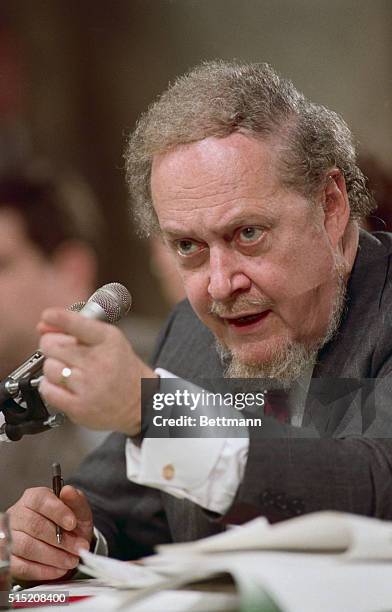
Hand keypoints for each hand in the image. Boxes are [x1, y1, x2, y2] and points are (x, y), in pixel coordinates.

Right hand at [7, 485, 92, 581]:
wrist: (64, 546)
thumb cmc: (69, 525)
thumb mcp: (78, 511)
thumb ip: (76, 501)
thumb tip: (68, 491)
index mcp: (33, 498)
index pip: (39, 500)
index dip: (57, 511)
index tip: (72, 523)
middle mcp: (17, 515)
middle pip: (34, 525)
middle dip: (61, 539)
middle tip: (79, 548)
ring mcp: (10, 537)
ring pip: (27, 547)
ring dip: (54, 556)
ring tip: (71, 560)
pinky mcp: (9, 559)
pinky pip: (22, 567)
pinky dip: (43, 570)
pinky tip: (59, 569)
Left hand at [37, 308, 156, 435]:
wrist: (140, 401)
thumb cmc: (121, 368)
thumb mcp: (108, 340)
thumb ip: (76, 328)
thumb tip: (42, 326)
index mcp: (108, 340)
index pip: (77, 324)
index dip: (58, 318)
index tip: (48, 316)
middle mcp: (99, 361)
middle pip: (52, 345)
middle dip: (52, 346)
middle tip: (63, 352)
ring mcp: (89, 385)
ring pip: (48, 367)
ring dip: (53, 368)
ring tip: (69, 372)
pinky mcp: (79, 407)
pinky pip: (47, 390)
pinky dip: (50, 386)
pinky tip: (65, 386)